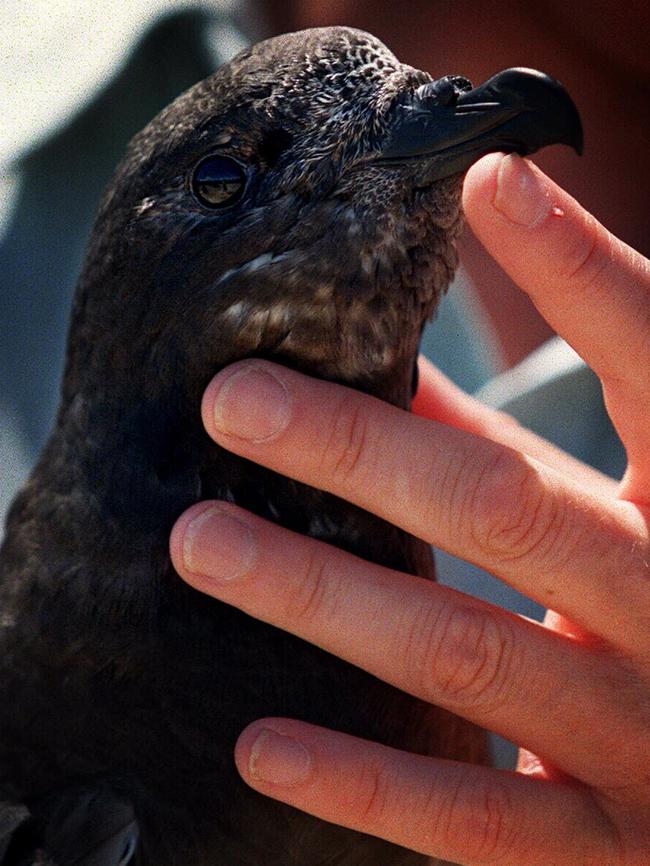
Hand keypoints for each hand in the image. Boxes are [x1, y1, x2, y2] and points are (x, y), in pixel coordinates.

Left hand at [170, 153, 649, 864]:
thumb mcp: (620, 513)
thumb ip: (516, 453)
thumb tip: (396, 377)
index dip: (582, 276)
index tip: (486, 182)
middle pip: (511, 508)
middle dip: (364, 452)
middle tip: (235, 400)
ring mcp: (645, 733)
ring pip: (469, 650)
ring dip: (324, 596)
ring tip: (202, 541)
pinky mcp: (606, 842)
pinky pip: (477, 816)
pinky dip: (366, 780)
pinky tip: (264, 740)